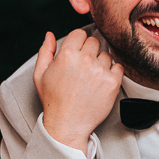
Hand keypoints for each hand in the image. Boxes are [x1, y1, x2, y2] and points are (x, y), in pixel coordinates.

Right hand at [33, 30, 123, 153]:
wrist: (68, 125)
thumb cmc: (53, 101)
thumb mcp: (40, 75)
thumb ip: (45, 51)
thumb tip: (50, 35)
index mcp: (66, 54)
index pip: (80, 33)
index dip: (78, 42)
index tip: (77, 53)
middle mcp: (85, 60)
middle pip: (94, 41)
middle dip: (89, 51)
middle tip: (83, 67)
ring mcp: (100, 70)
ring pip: (106, 54)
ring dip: (100, 62)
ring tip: (91, 78)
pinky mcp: (113, 82)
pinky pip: (118, 66)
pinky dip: (112, 72)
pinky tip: (101, 82)